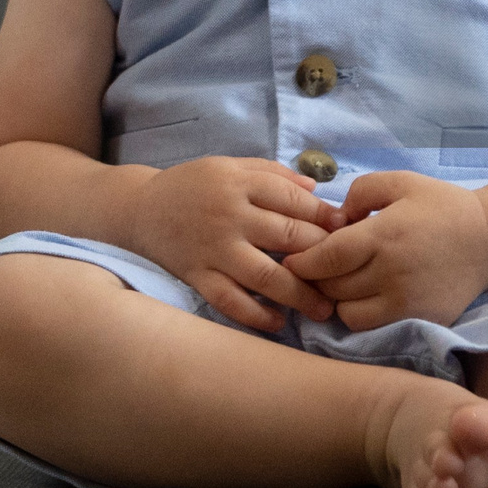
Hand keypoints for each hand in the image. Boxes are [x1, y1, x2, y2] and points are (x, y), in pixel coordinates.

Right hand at [125, 155, 346, 331]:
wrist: (139, 210)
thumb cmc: (191, 187)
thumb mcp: (229, 166)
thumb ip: (272, 174)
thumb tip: (317, 190)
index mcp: (238, 182)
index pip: (295, 200)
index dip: (327, 218)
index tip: (348, 234)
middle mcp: (228, 215)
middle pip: (289, 238)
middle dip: (324, 258)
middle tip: (347, 275)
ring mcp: (213, 249)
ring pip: (266, 276)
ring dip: (300, 295)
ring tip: (323, 309)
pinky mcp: (197, 276)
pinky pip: (231, 301)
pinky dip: (257, 315)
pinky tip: (279, 321)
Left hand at [283, 170, 487, 330]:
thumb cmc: (441, 207)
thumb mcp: (400, 182)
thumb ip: (360, 192)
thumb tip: (334, 218)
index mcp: (385, 235)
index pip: (328, 257)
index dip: (302, 261)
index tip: (291, 259)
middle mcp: (393, 272)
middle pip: (332, 287)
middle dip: (314, 279)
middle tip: (310, 270)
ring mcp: (407, 301)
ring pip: (347, 312)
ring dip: (334, 300)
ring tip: (335, 285)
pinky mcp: (419, 319)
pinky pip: (371, 326)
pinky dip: (357, 316)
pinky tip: (358, 299)